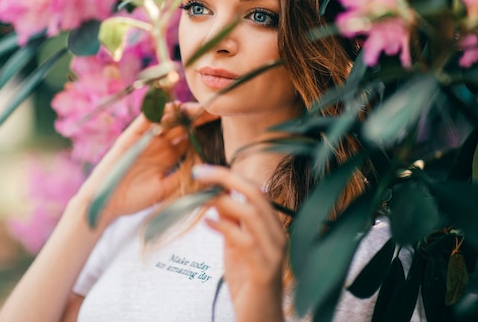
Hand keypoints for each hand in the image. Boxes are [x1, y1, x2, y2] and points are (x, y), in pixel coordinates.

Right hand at [76, 102, 216, 229]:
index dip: (201, 132)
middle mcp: (157, 145)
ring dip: (178, 111)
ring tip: (193, 104)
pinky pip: (143, 121)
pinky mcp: (130, 138)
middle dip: (193, 119)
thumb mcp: (164, 189)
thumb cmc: (134, 199)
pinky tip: (168, 105)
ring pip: (163, 120)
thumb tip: (205, 171)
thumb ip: (181, 177)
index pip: (188, 140)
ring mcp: (144, 140)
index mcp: (167, 157)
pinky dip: (154, 111)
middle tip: (211, 109)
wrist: (105, 203)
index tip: (218, 124)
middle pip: (178, 127)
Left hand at [192, 165, 286, 321]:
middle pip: (256, 195)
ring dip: (223, 201)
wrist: (261, 320)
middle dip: (226, 179)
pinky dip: (225, 227)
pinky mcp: (265, 270)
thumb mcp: (235, 248)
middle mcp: (278, 236)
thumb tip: (216, 195)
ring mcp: (274, 253)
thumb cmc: (249, 285)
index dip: (230, 176)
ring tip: (201, 197)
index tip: (204, 170)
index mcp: (273, 227)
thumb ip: (229, 223)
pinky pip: (245, 241)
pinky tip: (207, 222)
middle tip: (199, 173)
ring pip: (253, 214)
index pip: (255, 191)